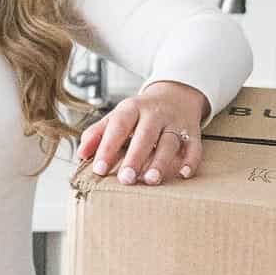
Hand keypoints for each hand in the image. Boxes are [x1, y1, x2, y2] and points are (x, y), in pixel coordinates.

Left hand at [77, 80, 207, 185]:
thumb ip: (98, 133)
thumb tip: (81, 154)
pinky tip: (183, 174)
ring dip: (161, 161)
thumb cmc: (142, 112)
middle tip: (126, 179)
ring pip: (169, 142)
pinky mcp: (192, 132)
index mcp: (133, 108)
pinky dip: (191, 160)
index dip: (108, 147)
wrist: (176, 94)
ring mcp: (175, 123)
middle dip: (135, 157)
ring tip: (150, 180)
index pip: (118, 126)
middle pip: (145, 134)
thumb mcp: (118, 116)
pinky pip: (194, 146)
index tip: (99, 168)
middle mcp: (155, 114)